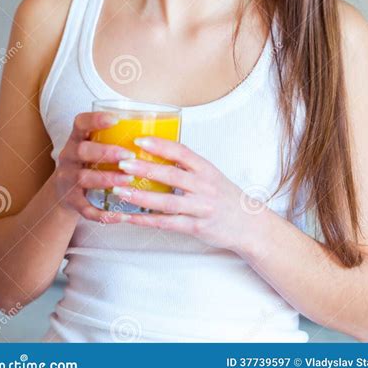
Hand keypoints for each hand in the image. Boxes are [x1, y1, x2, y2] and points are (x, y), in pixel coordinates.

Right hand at [54, 112, 141, 222]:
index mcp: (77, 139)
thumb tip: (162, 132)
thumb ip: (116, 139)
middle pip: (82, 151)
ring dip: (107, 179)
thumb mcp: (95, 146)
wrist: (65, 192)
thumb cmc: (91, 163)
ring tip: (129, 180)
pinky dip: (105, 214)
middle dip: (106, 152)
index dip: (95, 119)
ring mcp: (68, 180)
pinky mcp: (72, 202)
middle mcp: (68, 157)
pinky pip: (86, 209)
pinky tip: (123, 216)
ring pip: (84, 179)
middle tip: (129, 155)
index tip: (116, 119)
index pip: (80, 122)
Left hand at [106, 136, 259, 254]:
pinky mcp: (196, 227)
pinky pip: (167, 223)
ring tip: (119, 190)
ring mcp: (200, 208)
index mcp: (206, 169)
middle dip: (145, 169)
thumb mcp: (211, 175)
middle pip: (171, 175)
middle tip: (122, 163)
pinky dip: (146, 220)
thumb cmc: (225, 197)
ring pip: (166, 202)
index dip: (160, 145)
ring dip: (140, 197)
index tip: (140, 140)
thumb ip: (188, 166)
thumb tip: (158, 152)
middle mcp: (204, 186)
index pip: (182, 152)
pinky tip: (129, 217)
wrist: (249, 224)